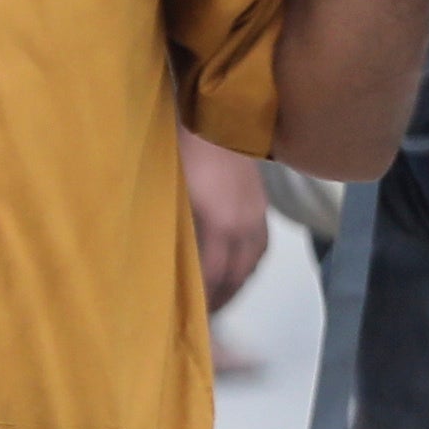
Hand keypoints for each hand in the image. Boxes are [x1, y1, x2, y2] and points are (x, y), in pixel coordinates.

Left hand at [178, 129, 273, 313]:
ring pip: (251, 262)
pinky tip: (237, 267)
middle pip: (235, 275)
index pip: (211, 276)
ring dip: (236, 283)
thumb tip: (168, 260)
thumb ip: (173, 229)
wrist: (215, 112)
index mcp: (219, 224)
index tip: (189, 315)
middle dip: (220, 298)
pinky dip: (248, 262)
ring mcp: (255, 212)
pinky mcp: (260, 202)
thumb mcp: (171, 192)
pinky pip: (259, 244)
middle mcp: (243, 224)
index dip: (201, 299)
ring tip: (219, 297)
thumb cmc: (181, 149)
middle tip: (202, 317)